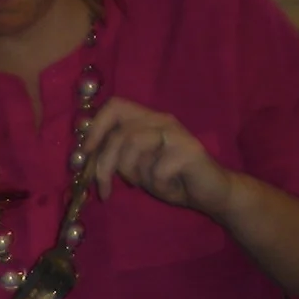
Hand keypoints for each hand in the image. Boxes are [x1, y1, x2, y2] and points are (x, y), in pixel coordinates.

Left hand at [81, 98, 235, 214]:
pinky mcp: (190, 151)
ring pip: (135, 145)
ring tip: (147, 184)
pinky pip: (157, 169)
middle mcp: (161, 120)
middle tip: (103, 190)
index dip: (96, 127)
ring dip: (134, 174)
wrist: (212, 193)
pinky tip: (170, 187)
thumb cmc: (171, 179)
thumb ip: (117, 158)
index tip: (86, 153)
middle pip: (120, 132)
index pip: (115, 106)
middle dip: (105, 164)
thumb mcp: (137, 168)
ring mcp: (176, 133)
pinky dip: (157, 185)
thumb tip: (87, 158)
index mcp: (147, 119)